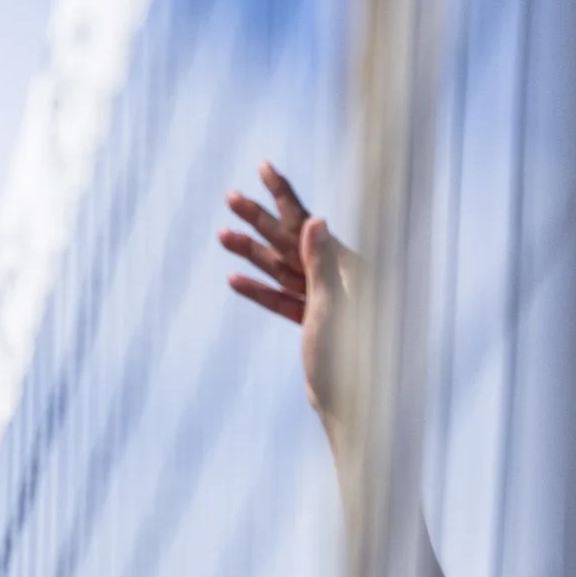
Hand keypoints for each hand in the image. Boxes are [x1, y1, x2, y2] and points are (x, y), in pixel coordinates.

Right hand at [219, 162, 356, 428]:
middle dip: (260, 220)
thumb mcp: (331, 309)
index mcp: (350, 269)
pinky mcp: (317, 324)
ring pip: (285, 269)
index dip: (282, 195)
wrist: (355, 409)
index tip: (262, 167)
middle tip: (229, 196)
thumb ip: (323, 264)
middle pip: (293, 242)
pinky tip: (235, 280)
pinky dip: (262, 291)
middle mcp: (342, 279)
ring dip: (253, 254)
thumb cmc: (350, 362)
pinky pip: (286, 300)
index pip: (309, 223)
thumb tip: (315, 220)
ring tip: (221, 235)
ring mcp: (329, 301)